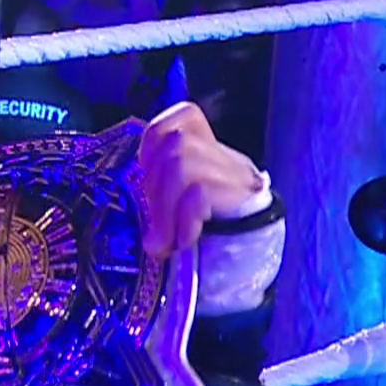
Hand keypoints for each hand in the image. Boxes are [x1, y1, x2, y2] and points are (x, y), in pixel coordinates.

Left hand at [138, 102, 265, 256]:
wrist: (257, 270)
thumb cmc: (213, 238)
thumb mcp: (181, 208)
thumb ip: (162, 191)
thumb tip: (128, 204)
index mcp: (213, 153)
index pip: (186, 114)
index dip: (157, 135)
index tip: (145, 169)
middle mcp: (229, 160)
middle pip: (176, 144)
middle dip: (153, 184)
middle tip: (155, 221)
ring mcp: (240, 179)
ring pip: (183, 165)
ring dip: (165, 207)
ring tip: (166, 239)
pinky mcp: (245, 201)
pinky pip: (200, 193)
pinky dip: (185, 219)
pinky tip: (185, 241)